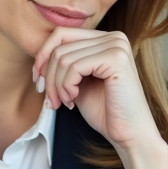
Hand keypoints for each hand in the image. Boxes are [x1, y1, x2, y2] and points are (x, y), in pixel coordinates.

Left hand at [32, 28, 167, 168]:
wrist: (129, 134)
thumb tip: (38, 58)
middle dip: (48, 76)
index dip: (43, 56)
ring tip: (63, 103)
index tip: (38, 80)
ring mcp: (116, 46)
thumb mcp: (78, 82)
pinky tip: (73, 100)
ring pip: (63, 57)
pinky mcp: (116, 59)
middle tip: (51, 100)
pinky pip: (73, 67)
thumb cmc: (105, 111)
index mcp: (106, 38)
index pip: (62, 34)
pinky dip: (66, 86)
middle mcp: (114, 37)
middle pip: (60, 45)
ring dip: (56, 85)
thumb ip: (64, 64)